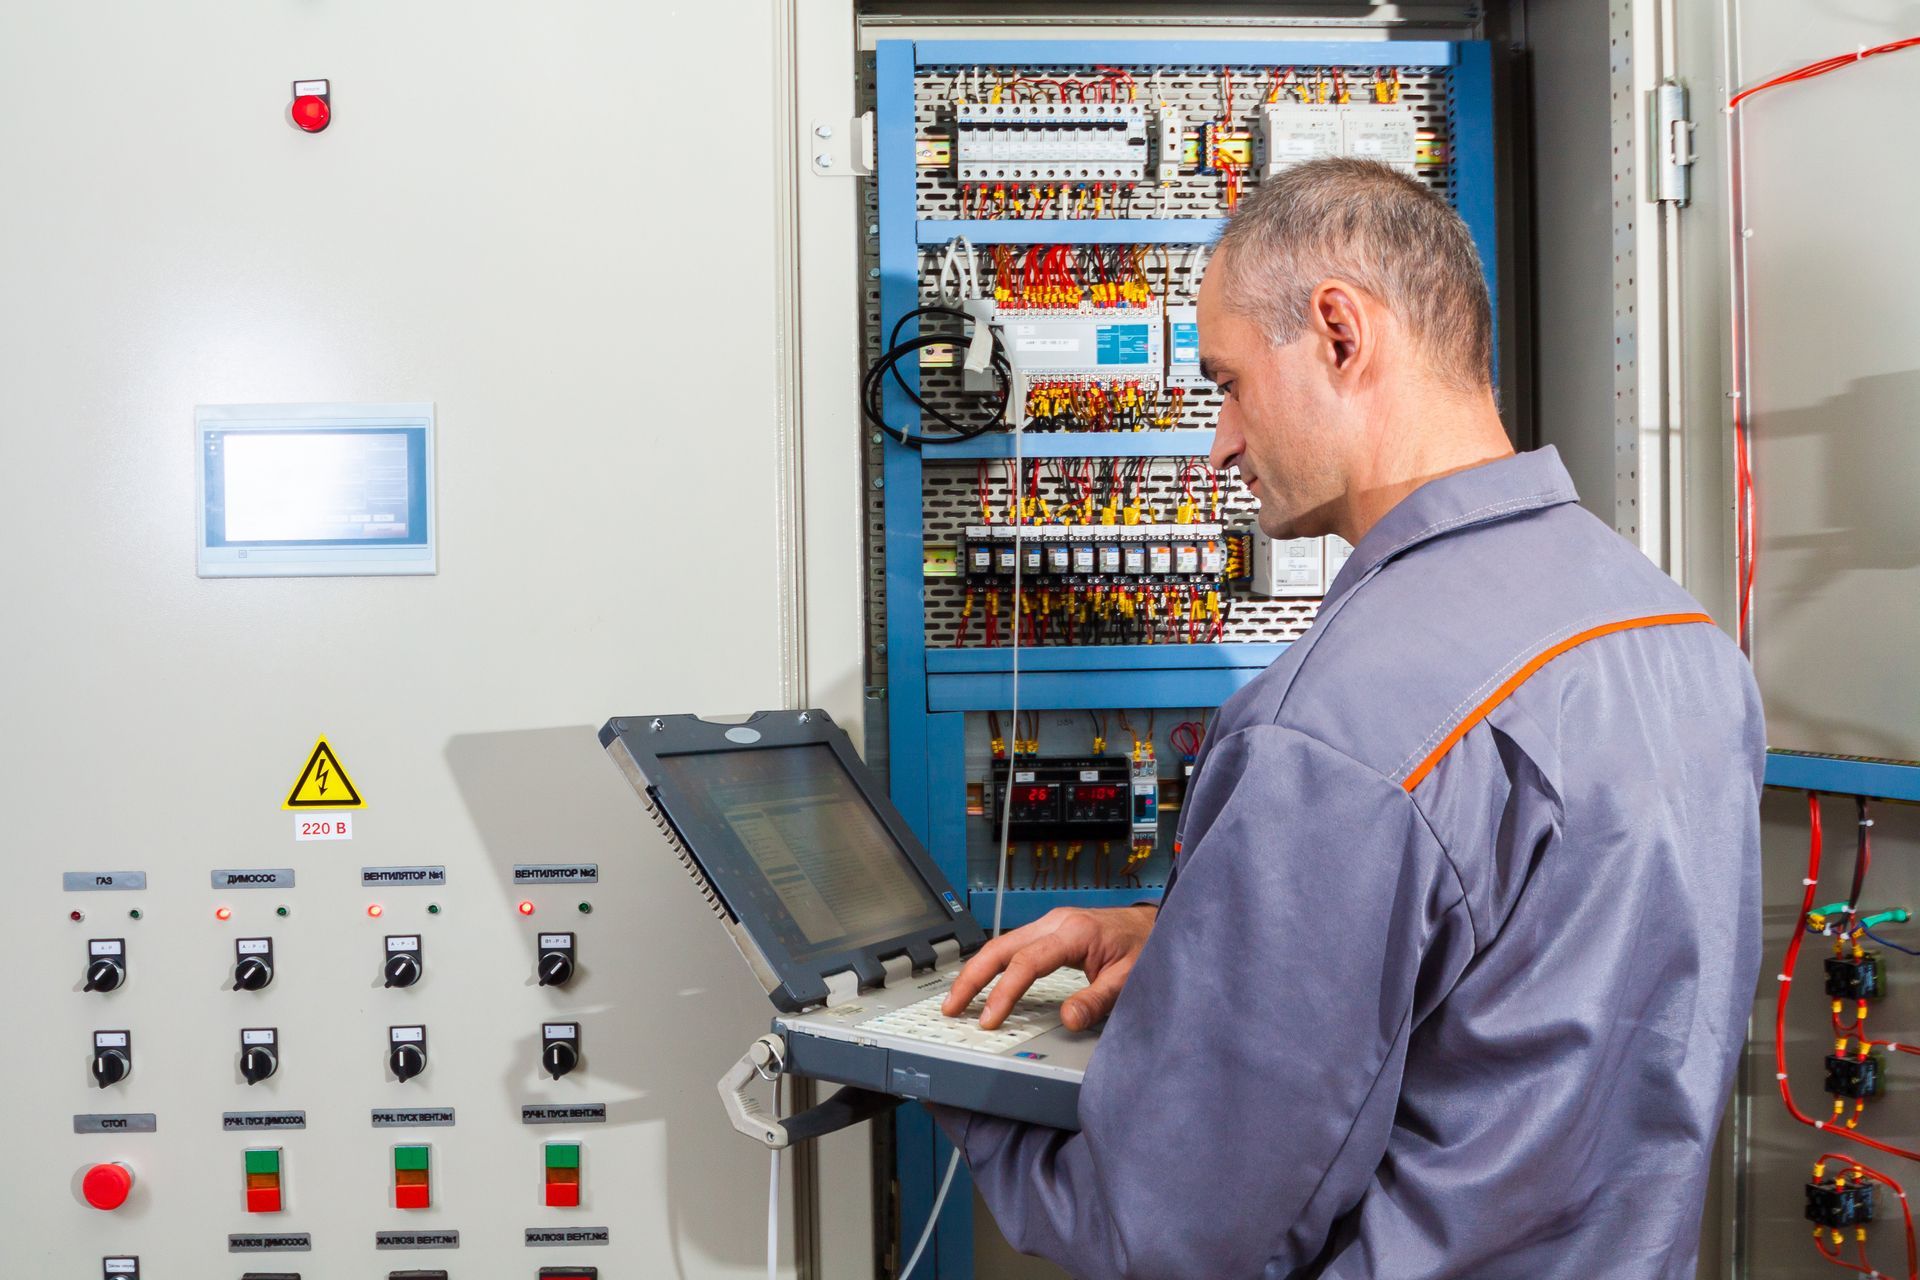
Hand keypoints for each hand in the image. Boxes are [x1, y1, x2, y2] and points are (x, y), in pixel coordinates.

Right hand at [942, 904, 1156, 1031]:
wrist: (1153, 926)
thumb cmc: (1144, 948)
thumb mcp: (1128, 979)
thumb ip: (1098, 1001)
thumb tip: (1067, 1021)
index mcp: (1074, 932)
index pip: (1027, 963)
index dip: (1004, 992)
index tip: (989, 1019)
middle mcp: (1056, 922)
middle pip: (1001, 946)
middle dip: (972, 977)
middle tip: (952, 1007)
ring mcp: (1050, 923)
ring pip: (1001, 944)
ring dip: (977, 971)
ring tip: (957, 999)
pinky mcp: (1049, 930)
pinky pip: (1013, 946)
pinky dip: (993, 965)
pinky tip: (982, 982)